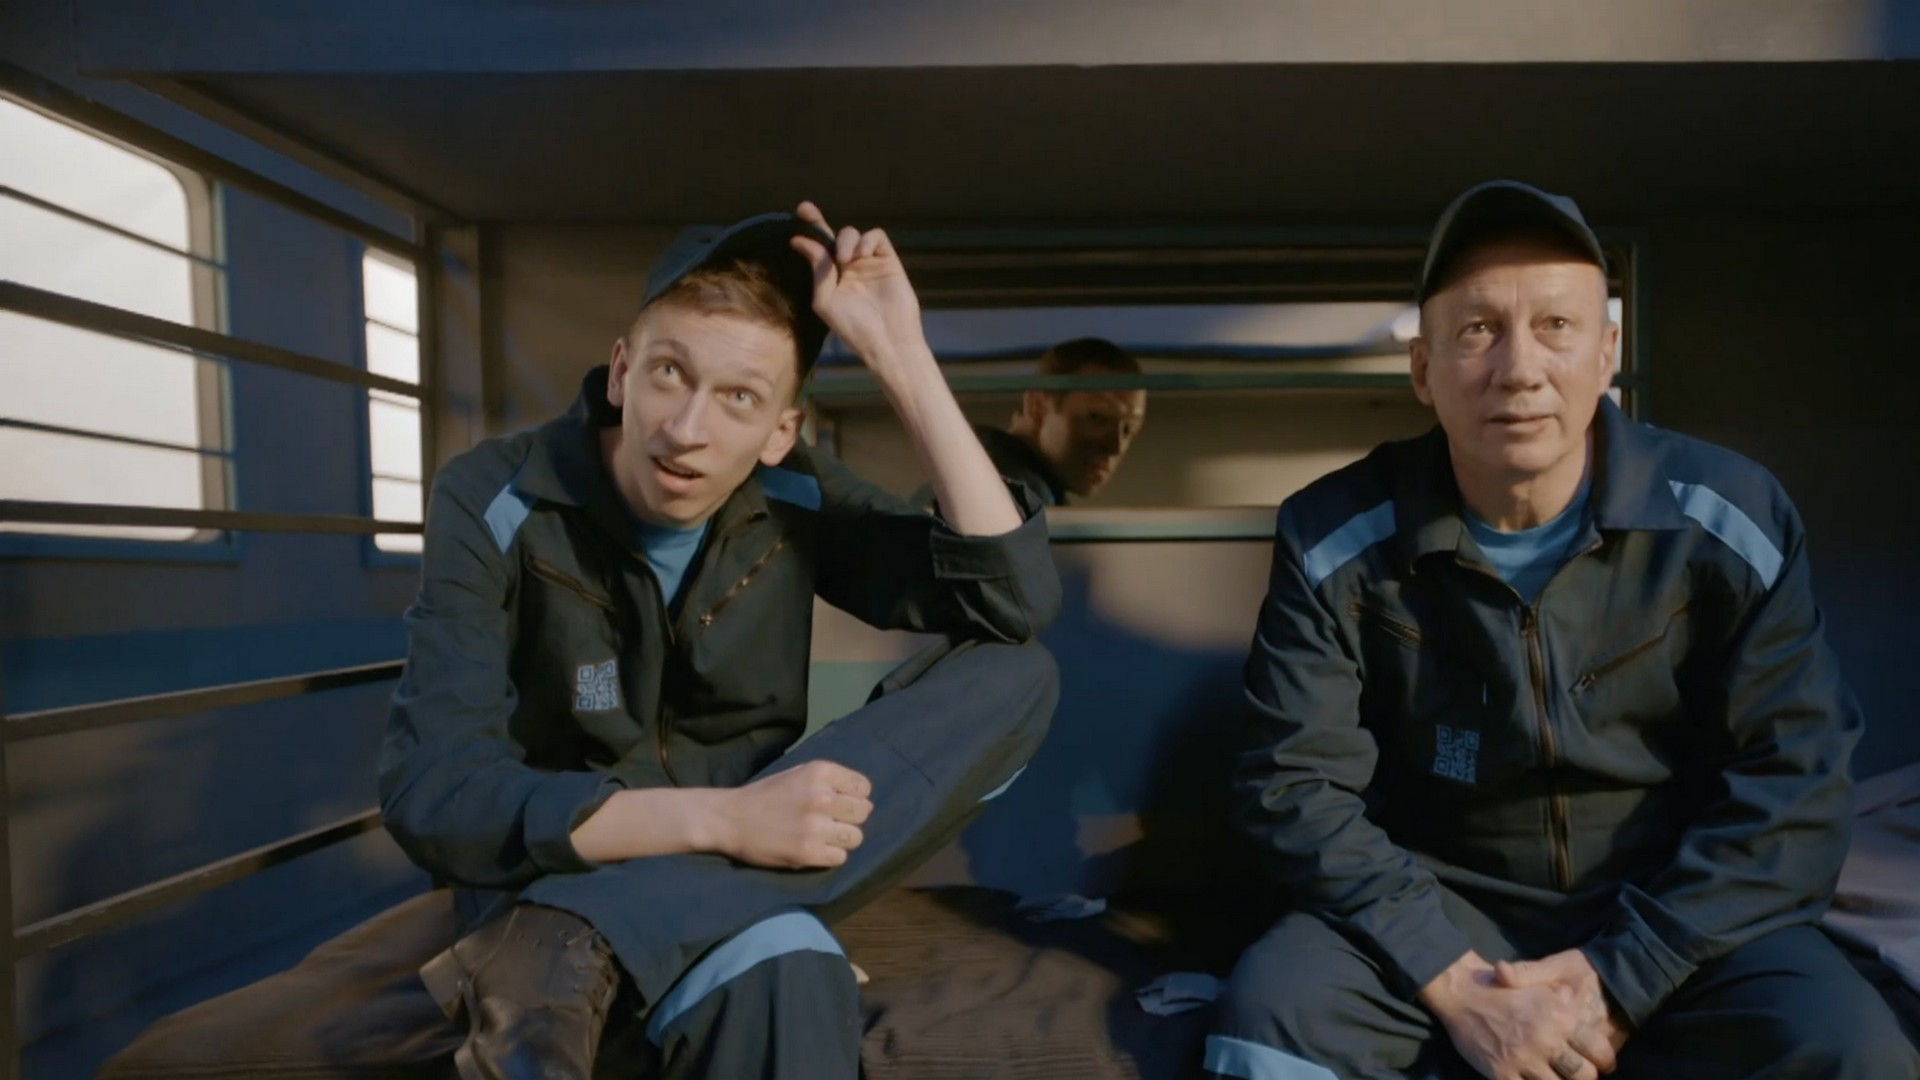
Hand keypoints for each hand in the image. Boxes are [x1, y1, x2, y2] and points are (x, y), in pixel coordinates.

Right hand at [714, 759, 872, 868]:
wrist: (730, 818)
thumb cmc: (765, 795)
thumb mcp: (798, 774)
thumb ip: (829, 782)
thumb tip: (863, 799)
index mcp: (821, 772)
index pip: (863, 788)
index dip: (856, 797)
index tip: (842, 804)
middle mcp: (823, 797)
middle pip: (863, 812)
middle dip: (851, 818)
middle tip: (833, 823)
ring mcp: (817, 826)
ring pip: (856, 837)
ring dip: (843, 839)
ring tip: (824, 838)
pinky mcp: (809, 852)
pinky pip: (840, 857)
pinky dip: (830, 856)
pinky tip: (815, 849)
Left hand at [789, 201, 929, 378]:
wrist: (888, 340)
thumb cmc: (854, 327)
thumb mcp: (826, 300)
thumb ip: (818, 269)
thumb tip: (801, 240)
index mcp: (832, 278)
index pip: (819, 249)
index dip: (810, 229)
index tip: (800, 212)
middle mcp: (849, 268)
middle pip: (834, 236)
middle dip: (820, 224)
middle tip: (807, 212)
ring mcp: (869, 263)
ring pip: (853, 234)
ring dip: (846, 241)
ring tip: (846, 260)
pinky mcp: (888, 260)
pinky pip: (877, 237)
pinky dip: (867, 240)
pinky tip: (862, 255)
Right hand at [1420, 951, 1608, 1079]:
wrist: (1461, 993)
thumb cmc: (1501, 986)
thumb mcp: (1537, 983)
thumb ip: (1562, 999)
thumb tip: (1578, 1004)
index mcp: (1559, 1017)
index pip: (1599, 1050)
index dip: (1605, 1061)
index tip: (1602, 1065)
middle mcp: (1545, 1040)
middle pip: (1583, 1076)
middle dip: (1585, 1077)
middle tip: (1579, 1075)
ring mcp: (1523, 1059)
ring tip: (1555, 1077)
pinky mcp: (1502, 1073)